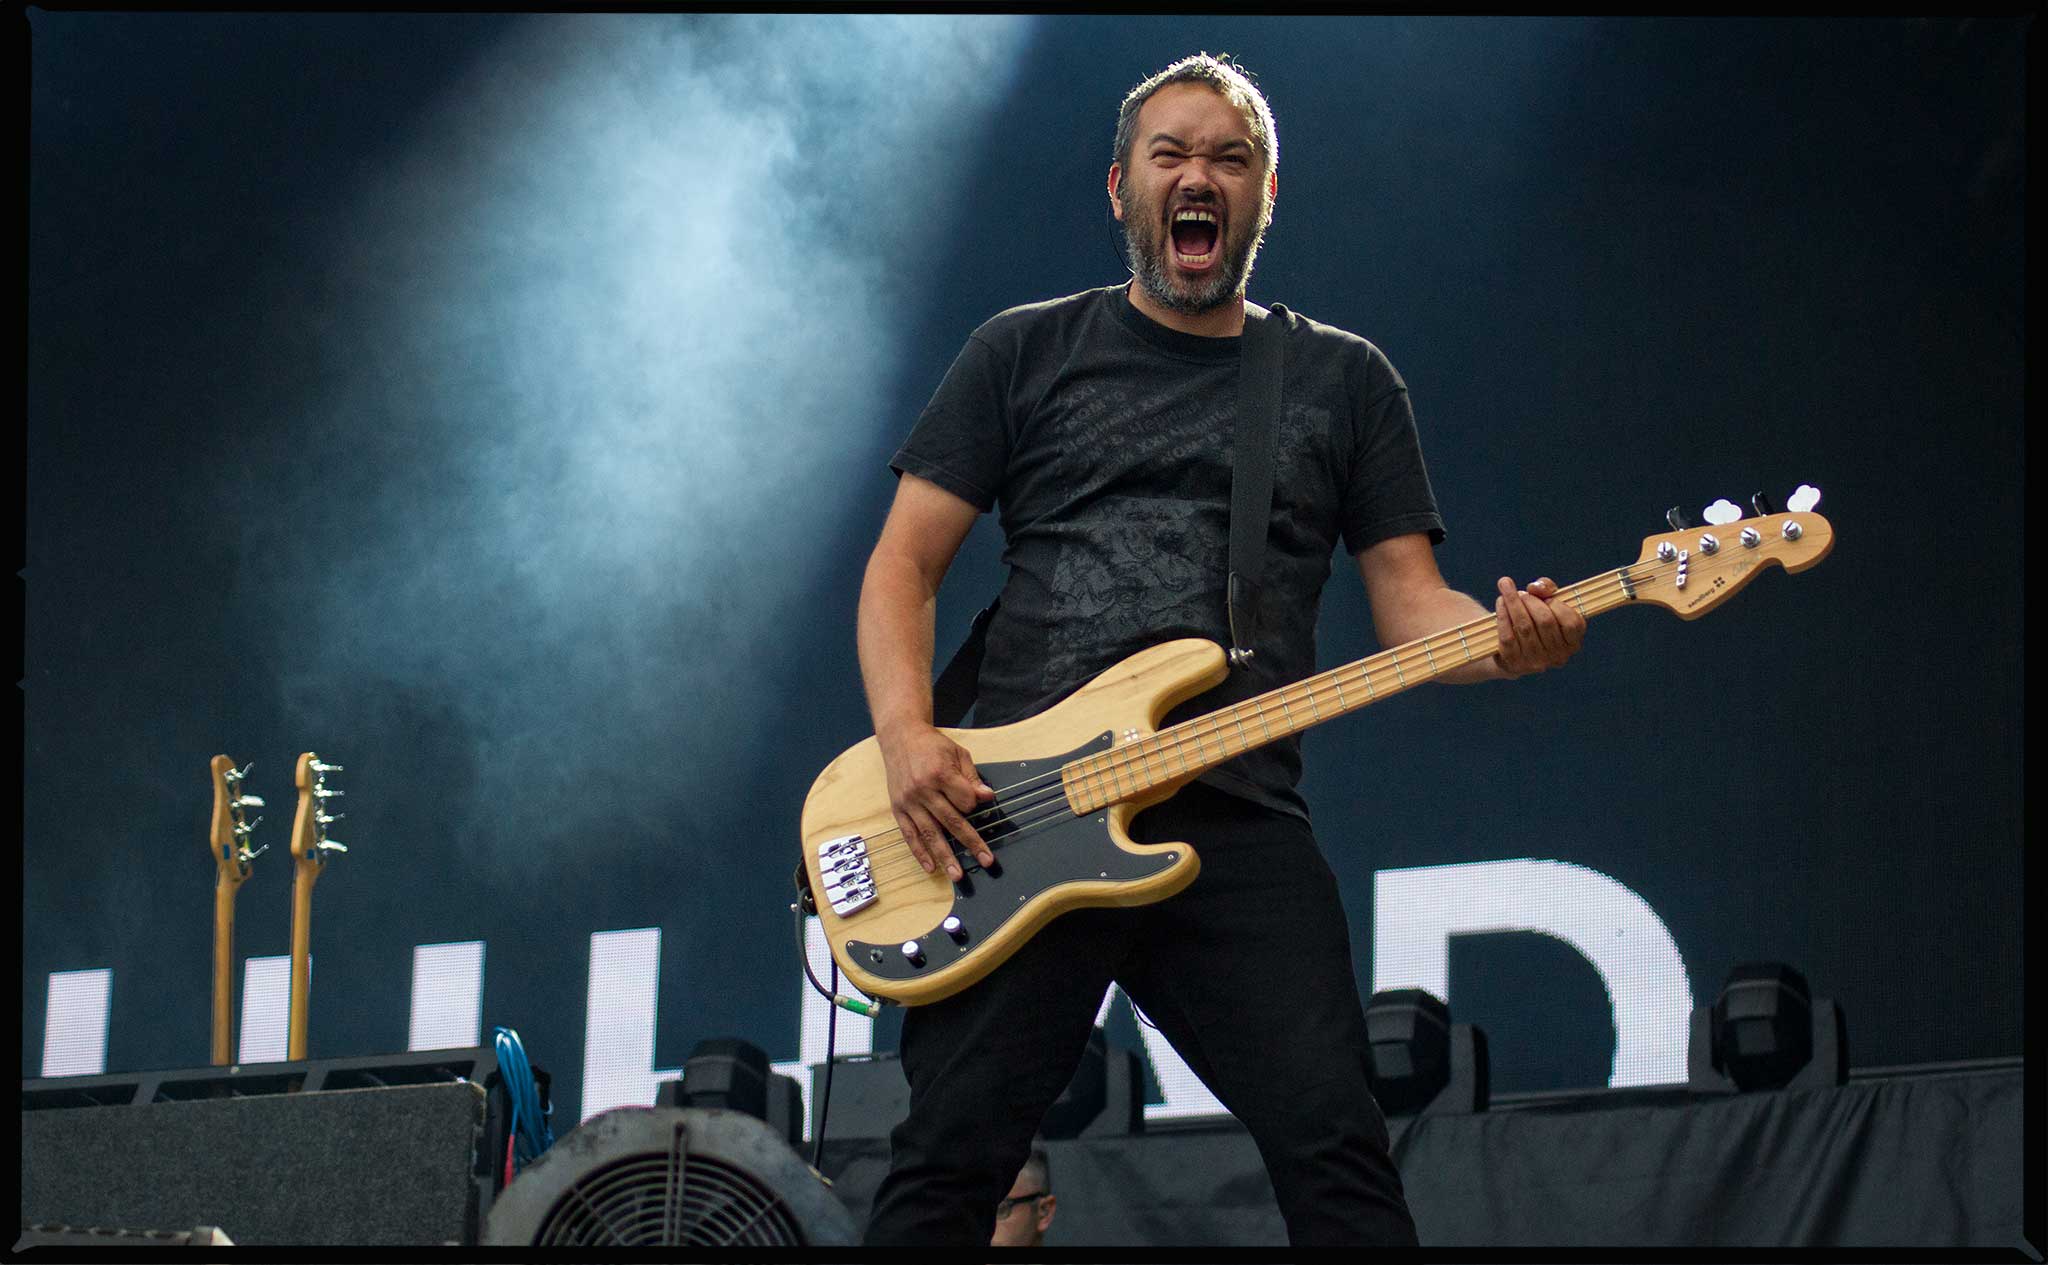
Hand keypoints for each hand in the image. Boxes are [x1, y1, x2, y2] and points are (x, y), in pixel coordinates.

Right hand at [875, 722, 996, 880]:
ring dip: (944, 856)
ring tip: (956, 874)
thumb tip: (988, 797)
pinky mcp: (898, 809)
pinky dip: (919, 852)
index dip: (974, 804)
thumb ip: (972, 778)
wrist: (900, 737)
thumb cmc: (932, 745)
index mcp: (940, 774)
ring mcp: (909, 802)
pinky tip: (930, 867)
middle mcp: (923, 790)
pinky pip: (909, 835)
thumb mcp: (957, 753)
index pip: (965, 801)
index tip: (976, 803)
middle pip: (951, 822)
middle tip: (985, 860)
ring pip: (930, 834)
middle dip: (971, 843)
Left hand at [1492, 576, 1585, 676]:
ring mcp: (1536, 663)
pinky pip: (1507, 636)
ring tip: (1506, 588)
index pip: (1571, 622)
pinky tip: (1500, 601)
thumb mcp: (1547, 601)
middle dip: (1531, 601)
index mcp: (1573, 643)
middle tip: (1521, 593)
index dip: (1556, 604)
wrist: (1512, 647)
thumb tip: (1535, 587)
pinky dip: (1502, 615)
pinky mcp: (1514, 664)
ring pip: (1525, 626)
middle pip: (1545, 621)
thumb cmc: (1535, 618)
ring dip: (1514, 603)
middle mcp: (1558, 657)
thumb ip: (1547, 588)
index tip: (1543, 595)